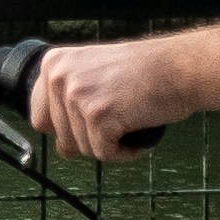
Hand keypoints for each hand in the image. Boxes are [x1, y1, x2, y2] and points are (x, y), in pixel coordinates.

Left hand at [27, 39, 186, 159]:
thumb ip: (68, 98)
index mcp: (53, 65)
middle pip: (62, 140)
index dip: (70, 128)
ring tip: (131, 118)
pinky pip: (105, 155)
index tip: (94, 117)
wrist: (179, 67)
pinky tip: (138, 129)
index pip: (40, 119)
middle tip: (119, 116)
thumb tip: (59, 145)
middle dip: (92, 138)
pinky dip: (125, 152)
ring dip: (111, 143)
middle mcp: (59, 77)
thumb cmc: (146, 72)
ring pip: (84, 150)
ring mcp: (76, 95)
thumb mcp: (93, 71)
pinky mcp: (97, 116)